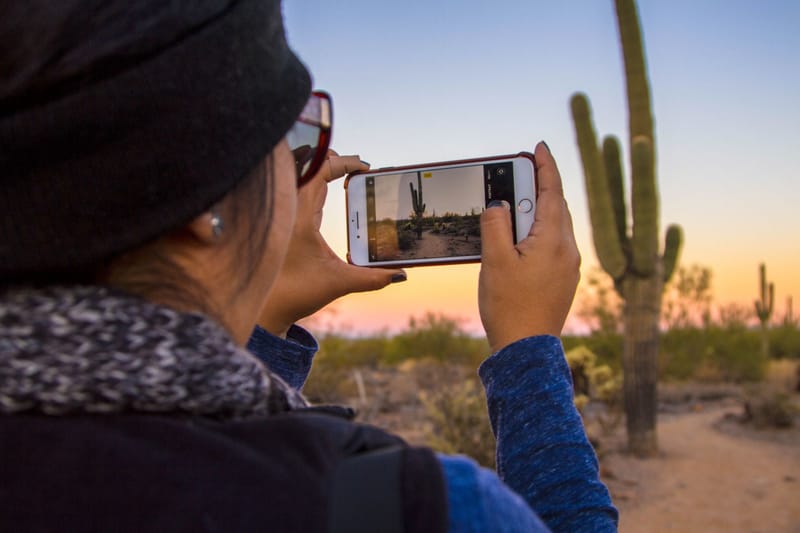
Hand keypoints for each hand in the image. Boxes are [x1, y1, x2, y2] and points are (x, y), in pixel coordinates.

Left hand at [258, 152, 405, 336]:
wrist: (267, 308)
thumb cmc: (295, 293)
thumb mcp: (339, 283)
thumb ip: (372, 278)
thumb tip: (399, 274)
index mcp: (300, 215)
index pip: (320, 170)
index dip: (344, 162)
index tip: (365, 168)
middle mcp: (290, 210)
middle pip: (309, 167)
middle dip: (335, 161)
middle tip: (358, 168)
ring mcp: (286, 215)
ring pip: (302, 178)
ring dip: (323, 171)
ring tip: (346, 173)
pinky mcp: (286, 224)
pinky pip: (300, 192)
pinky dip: (316, 185)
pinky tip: (330, 194)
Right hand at [478, 142, 580, 351]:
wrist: (526, 350)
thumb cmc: (510, 306)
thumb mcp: (495, 261)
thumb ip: (495, 225)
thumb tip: (498, 204)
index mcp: (554, 241)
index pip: (552, 192)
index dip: (545, 166)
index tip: (538, 147)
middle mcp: (567, 251)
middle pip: (555, 207)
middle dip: (538, 187)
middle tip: (519, 172)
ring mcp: (568, 267)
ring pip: (554, 227)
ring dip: (536, 211)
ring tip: (514, 204)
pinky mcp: (562, 281)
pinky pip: (552, 245)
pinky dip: (537, 232)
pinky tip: (519, 238)